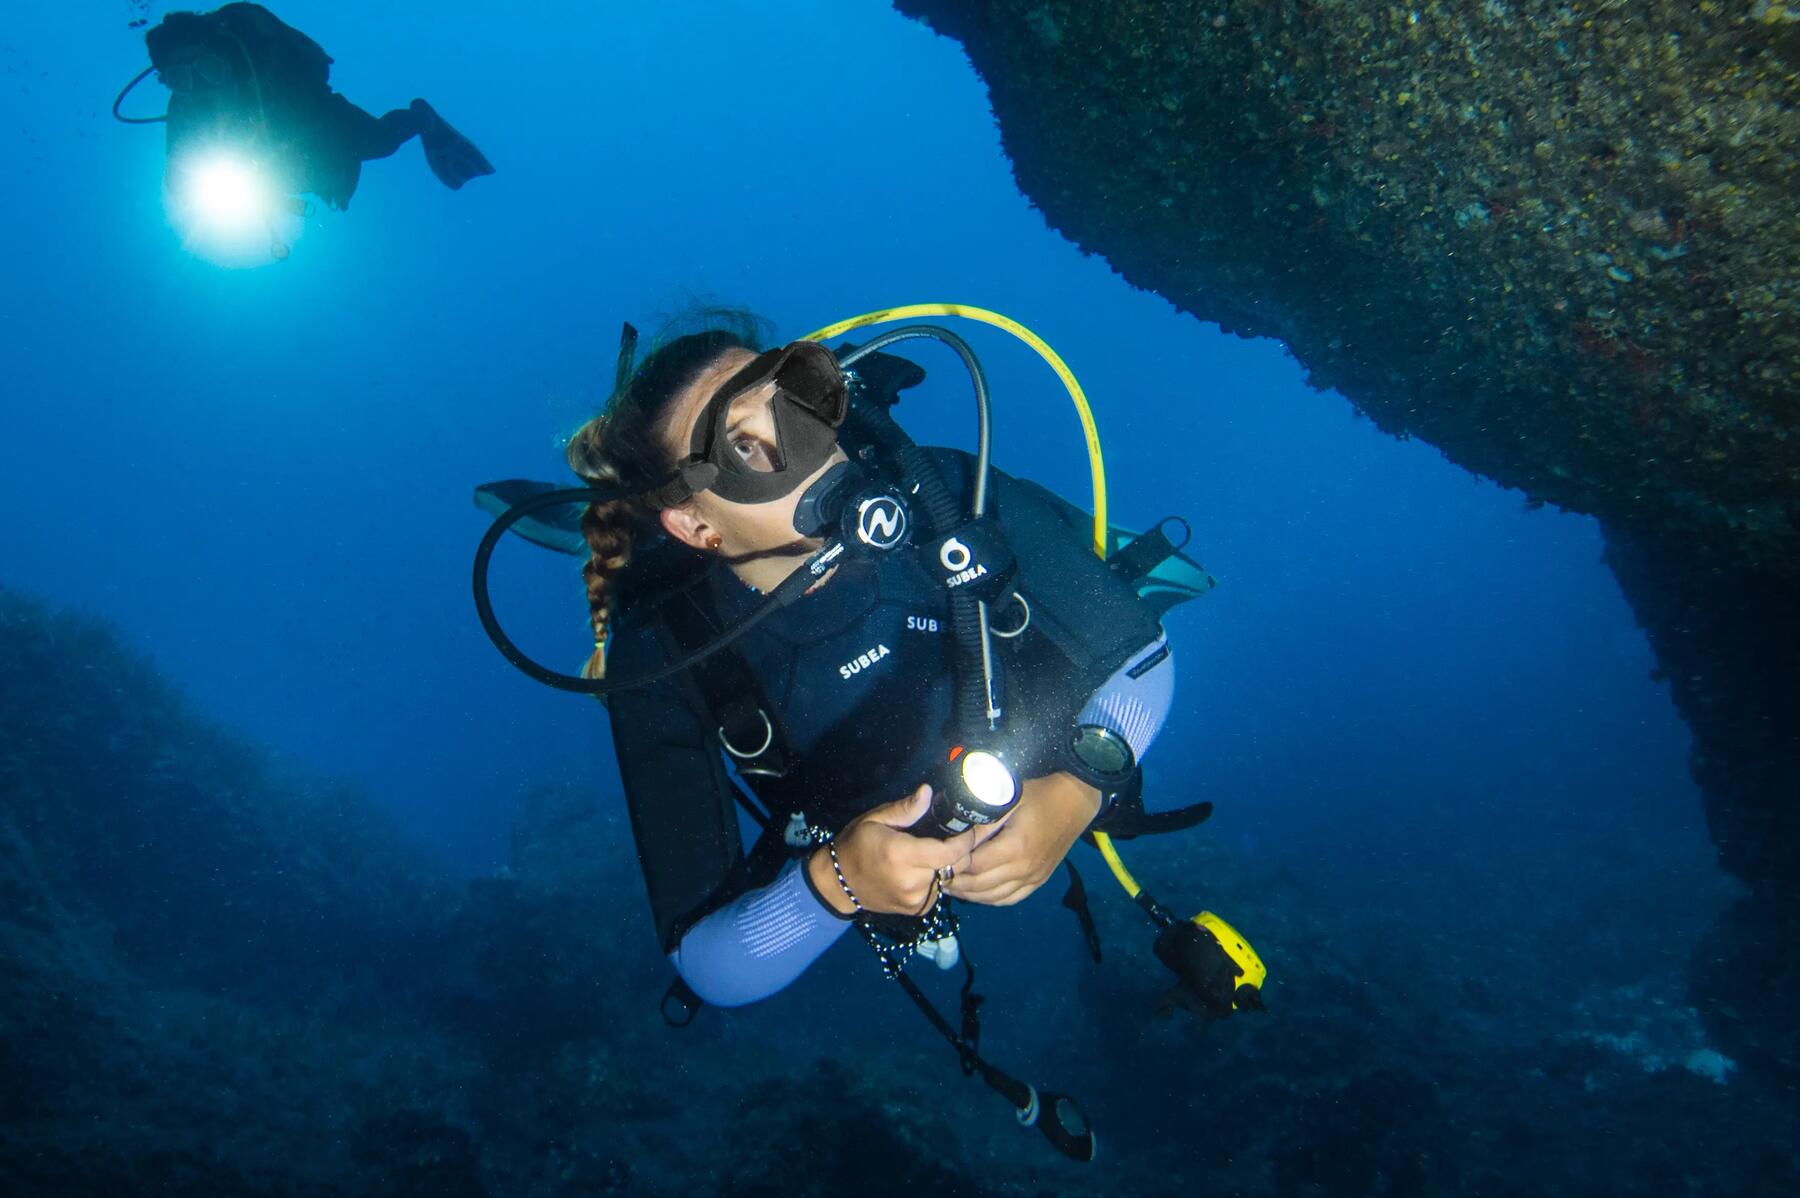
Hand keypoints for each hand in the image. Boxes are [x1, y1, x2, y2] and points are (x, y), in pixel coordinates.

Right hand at [808, 785, 984, 915]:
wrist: (838, 884)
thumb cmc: (856, 844)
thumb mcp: (875, 819)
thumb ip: (905, 809)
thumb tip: (928, 791)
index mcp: (901, 855)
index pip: (949, 852)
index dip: (966, 840)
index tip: (970, 827)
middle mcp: (912, 881)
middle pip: (955, 866)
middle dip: (963, 850)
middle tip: (960, 835)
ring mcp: (916, 899)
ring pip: (949, 878)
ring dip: (949, 865)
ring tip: (939, 850)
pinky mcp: (917, 910)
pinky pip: (939, 890)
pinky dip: (938, 878)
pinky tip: (926, 868)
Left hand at [942, 773, 1100, 906]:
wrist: (1075, 802)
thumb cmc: (1039, 795)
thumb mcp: (1008, 800)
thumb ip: (982, 820)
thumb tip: (954, 832)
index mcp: (1015, 847)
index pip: (974, 866)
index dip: (953, 865)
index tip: (937, 859)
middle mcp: (1024, 869)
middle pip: (980, 886)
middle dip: (956, 883)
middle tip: (936, 876)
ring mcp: (1033, 878)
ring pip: (993, 897)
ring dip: (969, 895)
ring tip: (950, 885)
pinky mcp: (1038, 881)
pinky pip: (1009, 899)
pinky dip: (989, 899)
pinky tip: (975, 892)